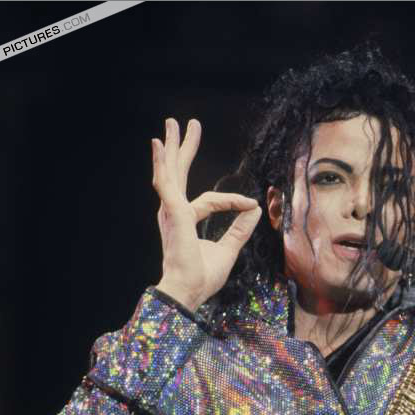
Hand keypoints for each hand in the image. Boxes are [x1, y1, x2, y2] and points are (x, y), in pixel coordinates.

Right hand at [152, 118, 261, 311]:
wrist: (188, 292)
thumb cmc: (202, 277)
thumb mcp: (229, 249)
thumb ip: (240, 228)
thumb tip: (256, 209)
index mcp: (185, 220)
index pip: (210, 200)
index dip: (233, 201)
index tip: (251, 204)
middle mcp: (174, 212)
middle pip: (178, 173)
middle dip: (182, 148)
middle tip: (184, 124)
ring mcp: (171, 211)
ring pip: (171, 172)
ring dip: (172, 146)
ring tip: (172, 123)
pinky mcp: (174, 213)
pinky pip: (170, 184)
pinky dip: (163, 164)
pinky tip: (158, 146)